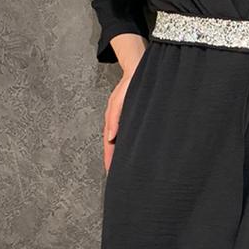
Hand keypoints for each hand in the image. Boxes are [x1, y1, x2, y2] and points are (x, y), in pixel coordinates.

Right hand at [103, 55, 143, 172]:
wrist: (138, 70)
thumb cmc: (128, 84)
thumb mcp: (118, 102)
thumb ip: (115, 120)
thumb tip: (110, 138)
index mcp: (113, 122)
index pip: (110, 146)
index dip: (109, 160)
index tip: (110, 173)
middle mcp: (118, 124)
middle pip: (115, 147)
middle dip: (115, 162)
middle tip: (119, 177)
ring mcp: (126, 122)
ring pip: (122, 143)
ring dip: (122, 155)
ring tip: (126, 170)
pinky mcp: (134, 119)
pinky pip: (130, 136)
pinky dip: (129, 146)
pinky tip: (135, 153)